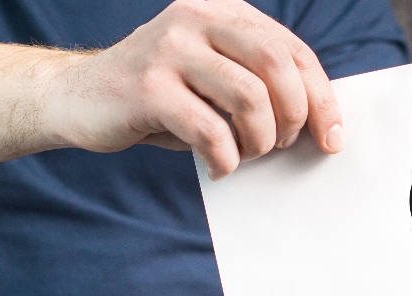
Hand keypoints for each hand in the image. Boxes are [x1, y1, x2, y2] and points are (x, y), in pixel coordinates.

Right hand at [43, 0, 341, 178]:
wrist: (78, 98)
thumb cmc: (165, 98)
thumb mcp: (216, 78)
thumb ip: (261, 84)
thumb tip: (322, 125)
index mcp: (223, 12)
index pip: (292, 51)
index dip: (321, 98)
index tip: (333, 138)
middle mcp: (197, 18)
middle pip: (277, 65)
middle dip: (294, 115)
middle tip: (283, 145)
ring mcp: (169, 48)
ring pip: (249, 97)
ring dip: (259, 140)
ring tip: (246, 153)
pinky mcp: (147, 86)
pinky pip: (211, 130)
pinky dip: (226, 159)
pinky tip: (218, 166)